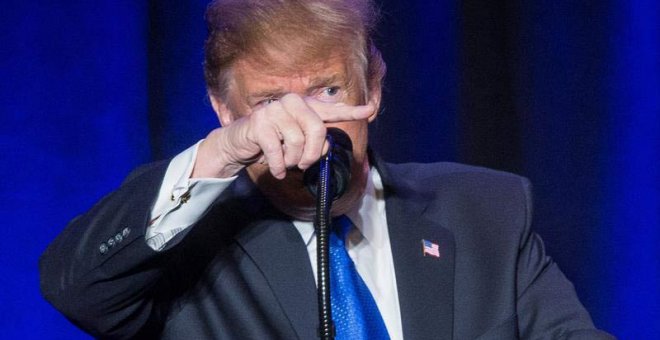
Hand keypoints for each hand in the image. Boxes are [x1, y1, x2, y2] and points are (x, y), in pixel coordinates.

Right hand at [193, 93, 374, 178]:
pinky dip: (278, 166)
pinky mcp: (259, 123)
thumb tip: (326, 147)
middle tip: (303, 164)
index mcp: (304, 107)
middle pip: (317, 130)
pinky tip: (276, 169)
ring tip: (284, 162)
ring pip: (297, 143)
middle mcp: (292, 103)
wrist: (238, 144)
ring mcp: (274, 111)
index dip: (352, 111)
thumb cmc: (271, 142)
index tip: (370, 110)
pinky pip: (278, 151)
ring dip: (292, 161)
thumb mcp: (296, 142)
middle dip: (313, 154)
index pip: (331, 110)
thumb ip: (314, 142)